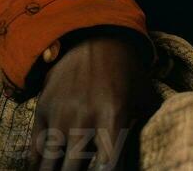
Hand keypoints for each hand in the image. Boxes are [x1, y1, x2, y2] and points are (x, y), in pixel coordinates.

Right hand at [26, 30, 159, 169]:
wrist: (95, 34)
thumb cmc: (125, 69)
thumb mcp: (144, 93)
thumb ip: (148, 124)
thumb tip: (157, 148)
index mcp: (113, 116)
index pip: (106, 167)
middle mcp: (83, 118)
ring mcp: (59, 115)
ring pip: (48, 166)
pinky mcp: (42, 109)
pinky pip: (35, 151)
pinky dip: (39, 165)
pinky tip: (47, 168)